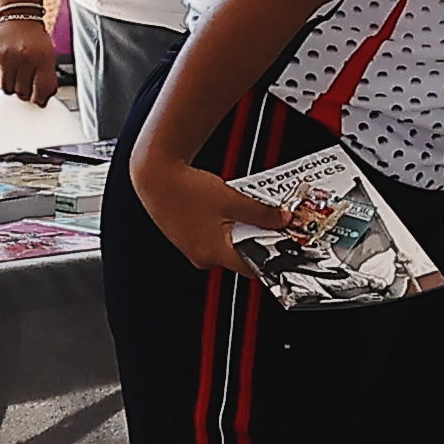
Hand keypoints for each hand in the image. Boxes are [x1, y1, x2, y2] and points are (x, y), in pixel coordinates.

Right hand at [0, 8, 68, 103]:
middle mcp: (23, 58)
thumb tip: (42, 100)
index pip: (41, 91)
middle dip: (26, 91)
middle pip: (23, 93)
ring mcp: (5, 58)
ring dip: (12, 86)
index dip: (40, 99)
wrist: (15, 16)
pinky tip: (6, 70)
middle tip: (27, 82)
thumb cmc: (33, 37)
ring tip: (17, 75)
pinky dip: (0, 80)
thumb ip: (47, 78)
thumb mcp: (48, 55)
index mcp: (42, 58)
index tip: (39, 99)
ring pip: (7, 90)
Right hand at [135, 152, 293, 279]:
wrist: (157, 176)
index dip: (274, 258)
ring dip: (241, 231)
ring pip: (228, 245)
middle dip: (258, 239)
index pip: (253, 267)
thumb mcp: (233, 200)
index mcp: (214, 252)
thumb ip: (262, 213)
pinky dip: (225, 226)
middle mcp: (202, 256)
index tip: (287, 250)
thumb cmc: (186, 189)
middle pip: (242, 255)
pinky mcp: (188, 238)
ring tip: (242, 210)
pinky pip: (215, 237)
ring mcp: (193, 248)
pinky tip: (225, 209)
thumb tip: (282, 220)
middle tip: (269, 223)